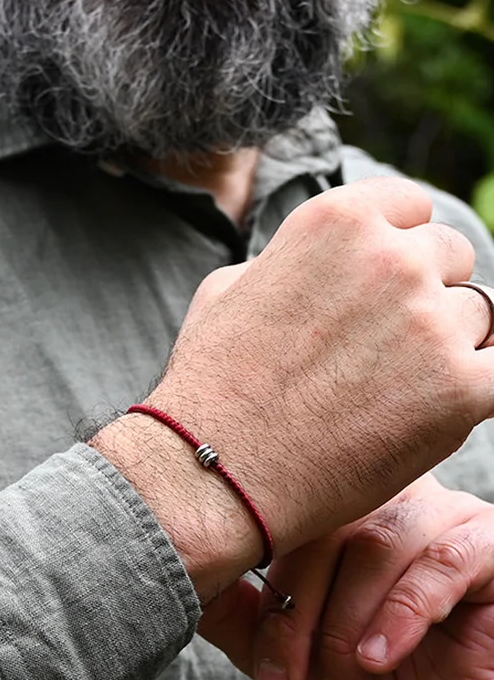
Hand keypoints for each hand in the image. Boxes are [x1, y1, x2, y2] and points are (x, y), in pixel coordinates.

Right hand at [94, 177, 493, 601]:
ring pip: (479, 318)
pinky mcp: (460, 390)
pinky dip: (480, 387)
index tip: (388, 285)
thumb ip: (294, 258)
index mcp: (338, 221)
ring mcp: (430, 322)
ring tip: (390, 392)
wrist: (214, 470)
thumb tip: (328, 264)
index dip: (403, 247)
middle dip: (426, 296)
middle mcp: (392, 258)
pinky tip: (445, 405)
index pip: (415, 208)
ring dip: (448, 347)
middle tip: (384, 349)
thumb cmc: (213, 385)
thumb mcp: (232, 287)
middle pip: (452, 259)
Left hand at [254, 475, 493, 679]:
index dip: (265, 597)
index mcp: (333, 519)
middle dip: (300, 613)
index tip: (268, 677)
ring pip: (373, 540)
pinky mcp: (486, 540)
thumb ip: (241, 618)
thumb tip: (175, 574)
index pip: (279, 525)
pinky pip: (440, 559)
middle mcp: (381, 503)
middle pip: (320, 524)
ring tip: (350, 678)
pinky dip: (404, 612)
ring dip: (350, 621)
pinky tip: (383, 656)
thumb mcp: (296, 664)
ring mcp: (437, 515)